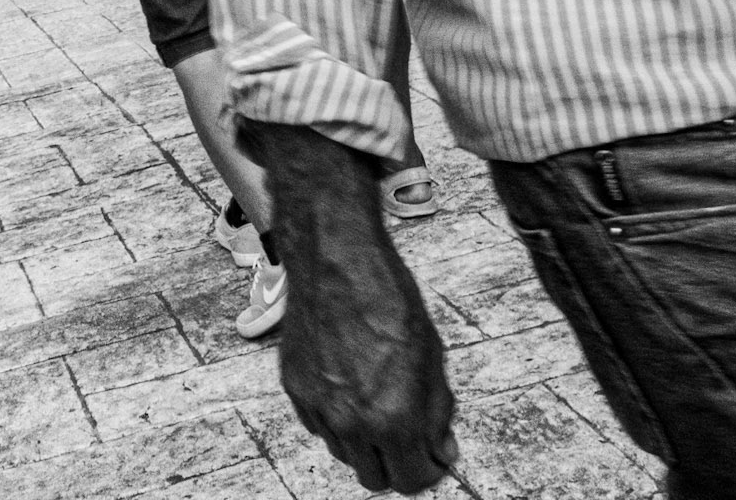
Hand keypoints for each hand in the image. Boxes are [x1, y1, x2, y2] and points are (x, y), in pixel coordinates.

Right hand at [256, 125, 458, 492]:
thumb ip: (438, 412)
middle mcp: (351, 423)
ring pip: (344, 453)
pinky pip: (317, 423)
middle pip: (376, 479)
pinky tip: (346, 380)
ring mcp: (318, 406)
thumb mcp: (432, 356)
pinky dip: (333, 415)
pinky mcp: (294, 387)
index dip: (428, 469)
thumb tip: (441, 449)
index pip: (414, 482)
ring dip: (363, 440)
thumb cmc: (389, 298)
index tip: (431, 451)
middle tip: (404, 431)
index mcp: (393, 419)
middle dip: (395, 461)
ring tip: (373, 397)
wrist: (335, 257)